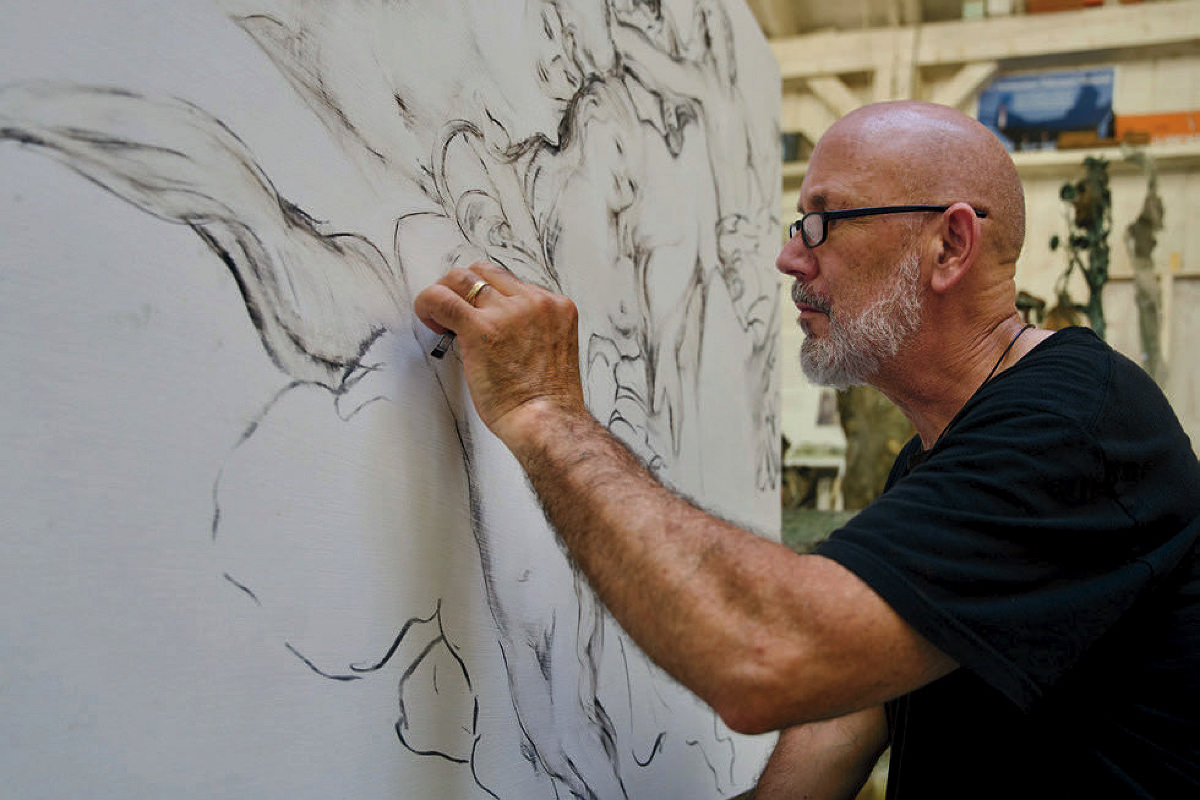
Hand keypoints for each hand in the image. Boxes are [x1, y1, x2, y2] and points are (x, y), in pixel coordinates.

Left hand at [413, 262, 587, 440]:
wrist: (547, 422)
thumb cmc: (548, 401)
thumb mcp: (551, 351)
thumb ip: (529, 330)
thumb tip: (496, 326)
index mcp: (556, 307)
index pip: (513, 282)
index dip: (488, 296)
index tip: (478, 312)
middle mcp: (535, 303)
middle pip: (487, 271)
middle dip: (465, 287)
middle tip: (454, 310)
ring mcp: (508, 312)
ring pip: (462, 277)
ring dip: (445, 292)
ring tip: (439, 317)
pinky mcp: (480, 329)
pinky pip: (441, 299)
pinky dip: (427, 304)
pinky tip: (429, 319)